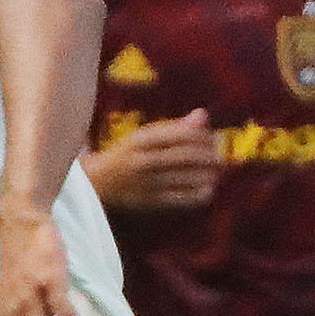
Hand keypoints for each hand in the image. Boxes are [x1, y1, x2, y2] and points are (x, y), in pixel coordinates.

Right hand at [82, 110, 216, 213]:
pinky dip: (199, 194)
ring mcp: (146, 182)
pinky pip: (181, 198)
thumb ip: (175, 126)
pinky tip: (207, 189)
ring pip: (187, 177)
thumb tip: (203, 114)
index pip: (183, 135)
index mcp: (141, 140)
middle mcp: (143, 160)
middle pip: (187, 156)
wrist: (95, 182)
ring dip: (208, 175)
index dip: (205, 137)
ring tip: (216, 173)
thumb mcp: (145, 135)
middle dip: (210, 157)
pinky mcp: (148, 201)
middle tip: (219, 158)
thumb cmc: (127, 154)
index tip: (214, 139)